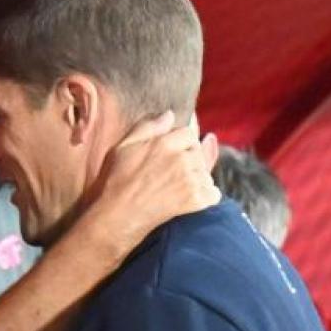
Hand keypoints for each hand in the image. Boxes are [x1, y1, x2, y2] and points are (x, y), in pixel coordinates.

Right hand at [80, 112, 220, 255]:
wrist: (118, 216)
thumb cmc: (116, 181)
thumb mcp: (123, 147)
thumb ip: (148, 127)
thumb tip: (169, 114)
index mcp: (165, 143)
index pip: (189, 132)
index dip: (182, 142)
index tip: (173, 152)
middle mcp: (181, 159)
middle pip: (198, 151)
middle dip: (190, 159)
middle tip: (173, 173)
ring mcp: (190, 180)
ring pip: (206, 172)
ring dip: (198, 178)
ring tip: (179, 187)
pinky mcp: (195, 201)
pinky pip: (214, 193)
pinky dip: (206, 196)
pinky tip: (191, 199)